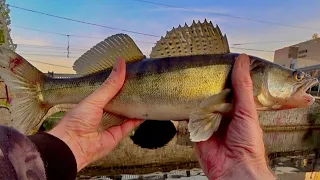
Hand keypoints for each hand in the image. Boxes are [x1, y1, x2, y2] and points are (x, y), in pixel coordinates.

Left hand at [48, 58, 142, 171]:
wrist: (74, 146)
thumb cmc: (76, 121)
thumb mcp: (95, 98)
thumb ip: (110, 84)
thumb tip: (120, 63)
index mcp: (93, 103)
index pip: (109, 90)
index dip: (118, 83)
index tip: (130, 73)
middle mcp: (103, 113)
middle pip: (119, 102)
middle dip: (129, 94)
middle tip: (140, 84)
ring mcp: (111, 125)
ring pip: (126, 114)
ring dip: (134, 106)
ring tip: (145, 95)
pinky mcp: (117, 135)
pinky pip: (130, 126)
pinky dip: (138, 119)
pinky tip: (145, 111)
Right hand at [195, 54, 275, 179]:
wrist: (234, 168)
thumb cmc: (248, 144)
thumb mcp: (247, 109)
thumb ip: (242, 86)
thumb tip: (243, 61)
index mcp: (237, 108)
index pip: (228, 87)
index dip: (222, 76)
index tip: (216, 61)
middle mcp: (222, 114)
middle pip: (211, 95)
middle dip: (205, 85)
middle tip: (198, 70)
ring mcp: (208, 122)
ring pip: (198, 105)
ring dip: (193, 96)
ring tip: (187, 81)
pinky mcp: (196, 131)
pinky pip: (188, 118)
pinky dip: (183, 110)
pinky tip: (180, 100)